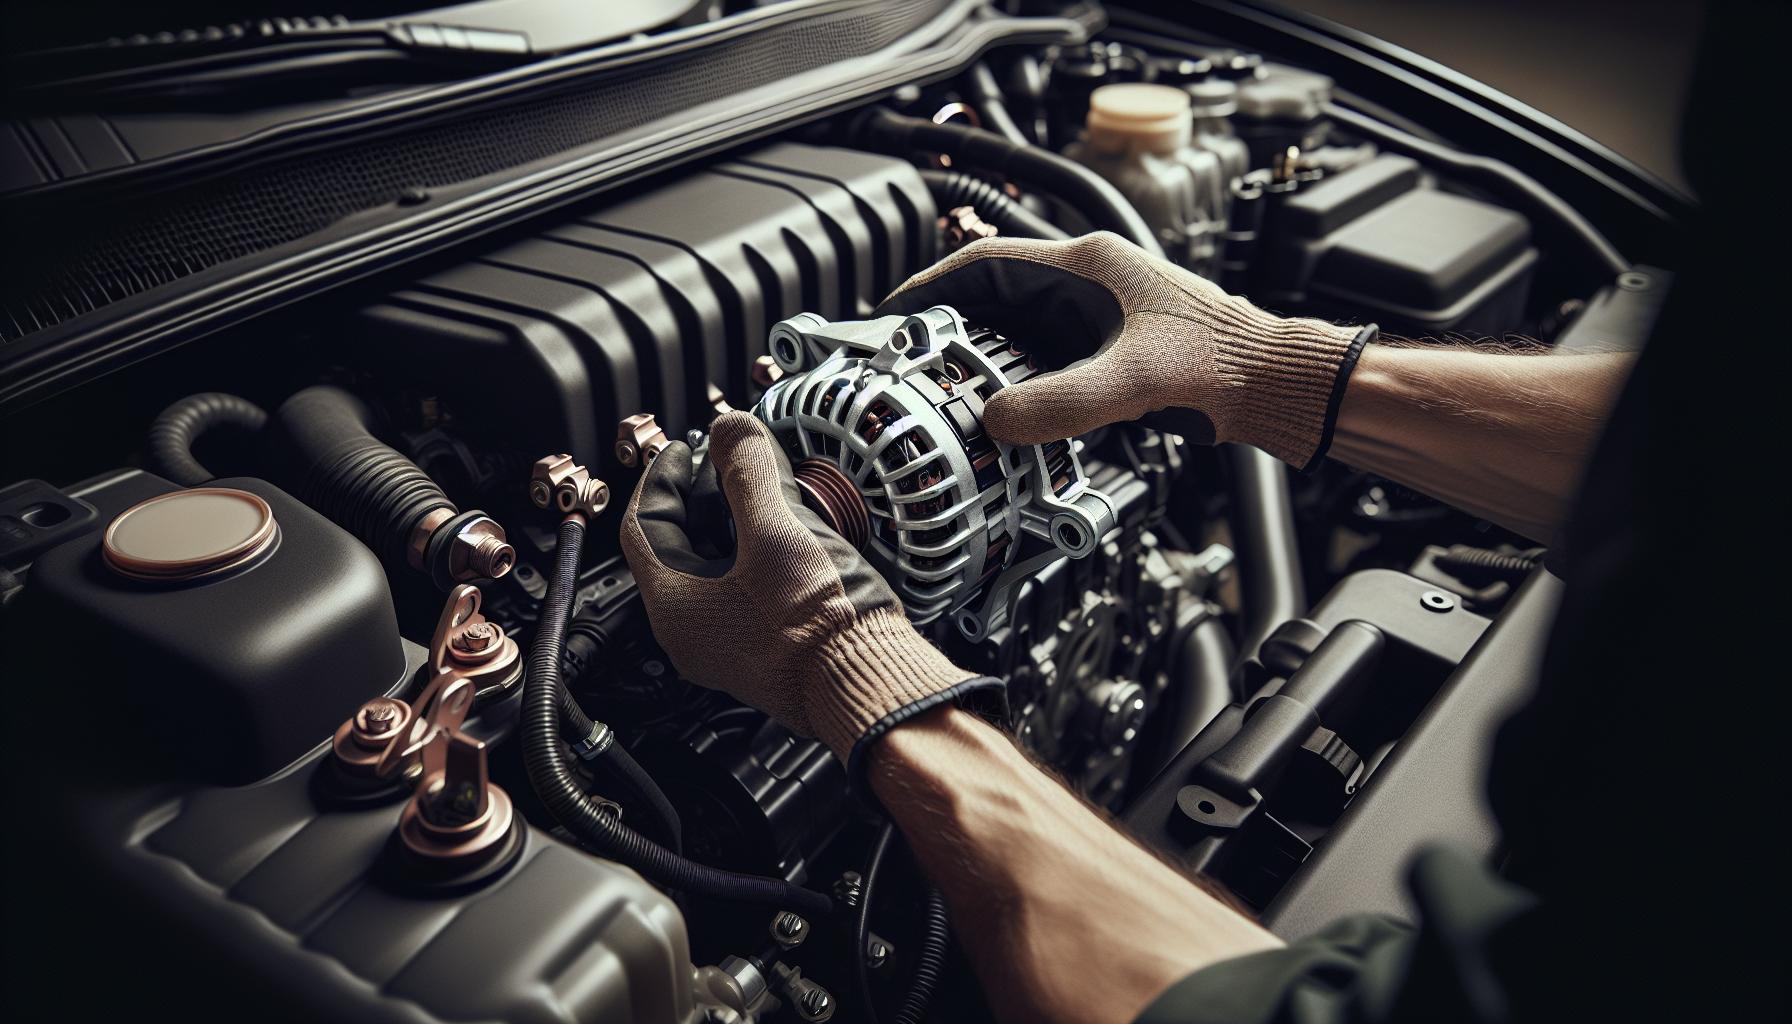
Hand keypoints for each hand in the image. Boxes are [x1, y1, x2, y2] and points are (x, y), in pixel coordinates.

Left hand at [620, 412, 998, 769]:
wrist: (872, 687)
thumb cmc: (820, 628)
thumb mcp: (778, 530)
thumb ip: (749, 471)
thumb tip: (730, 429)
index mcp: (676, 605)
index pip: (645, 524)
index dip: (663, 475)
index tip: (685, 447)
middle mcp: (693, 632)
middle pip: (678, 544)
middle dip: (702, 495)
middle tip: (728, 462)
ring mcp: (729, 644)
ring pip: (714, 566)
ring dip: (733, 522)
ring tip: (765, 490)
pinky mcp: (766, 647)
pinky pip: (744, 587)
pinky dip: (756, 550)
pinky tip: (790, 534)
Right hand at [877, 232, 1375, 468]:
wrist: (1274, 386)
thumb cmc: (1223, 364)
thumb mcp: (1130, 382)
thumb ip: (1059, 403)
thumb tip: (995, 420)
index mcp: (1088, 265)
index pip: (986, 261)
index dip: (933, 287)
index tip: (898, 314)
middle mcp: (1089, 281)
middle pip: (994, 296)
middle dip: (950, 328)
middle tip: (910, 361)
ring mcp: (1099, 314)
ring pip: (1017, 329)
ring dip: (982, 357)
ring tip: (944, 388)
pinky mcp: (1110, 347)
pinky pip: (1044, 357)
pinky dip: (1015, 379)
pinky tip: (1003, 409)